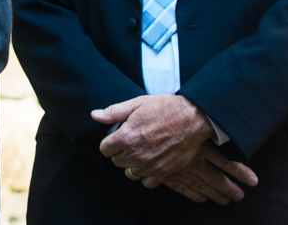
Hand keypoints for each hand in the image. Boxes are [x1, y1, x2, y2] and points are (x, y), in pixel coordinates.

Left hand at [94, 95, 254, 198]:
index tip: (115, 139)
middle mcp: (136, 154)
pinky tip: (149, 165)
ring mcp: (150, 165)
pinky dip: (146, 176)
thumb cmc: (163, 108)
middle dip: (119, 153)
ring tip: (139, 154)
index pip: (105, 149)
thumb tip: (94, 115)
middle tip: (129, 144)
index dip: (109, 143)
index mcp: (126, 137)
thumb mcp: (136, 104)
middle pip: (116, 162)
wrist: (192, 118)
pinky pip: (147, 182)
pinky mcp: (164, 172)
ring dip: (131, 165)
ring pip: (130, 173)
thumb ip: (113, 112)